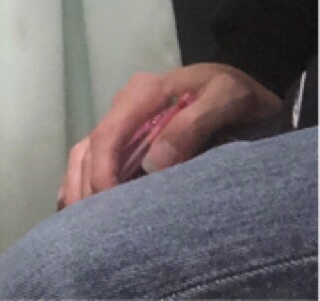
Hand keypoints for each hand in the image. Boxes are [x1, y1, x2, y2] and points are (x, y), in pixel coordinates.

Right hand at [58, 63, 283, 207]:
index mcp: (144, 92)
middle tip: (95, 231)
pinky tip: (79, 207)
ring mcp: (125, 119)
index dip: (102, 173)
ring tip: (83, 227)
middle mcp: (126, 103)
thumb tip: (153, 164)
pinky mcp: (129, 133)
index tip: (110, 209)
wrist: (244, 94)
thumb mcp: (228, 97)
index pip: (108, 135)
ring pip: (85, 152)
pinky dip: (80, 180)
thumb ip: (193, 124)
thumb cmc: (240, 97)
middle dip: (88, 188)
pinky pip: (92, 155)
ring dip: (79, 187)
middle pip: (91, 147)